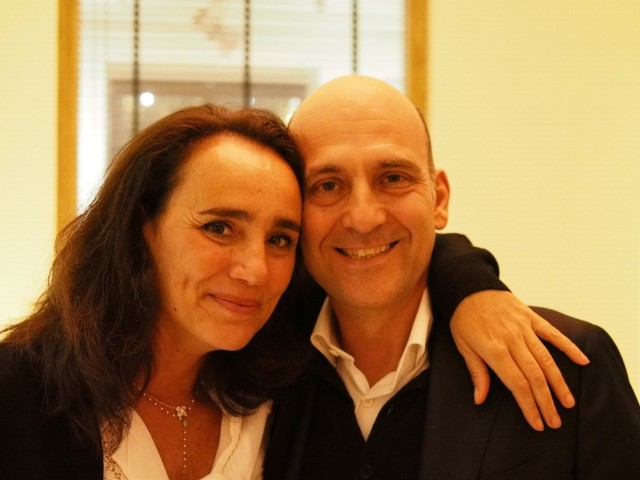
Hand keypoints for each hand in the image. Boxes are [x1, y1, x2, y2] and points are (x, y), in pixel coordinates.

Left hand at [450, 290, 588, 430]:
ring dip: (559, 383)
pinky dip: (569, 347)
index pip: (517, 384)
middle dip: (546, 402)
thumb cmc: (463, 318)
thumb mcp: (463, 346)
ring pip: (547, 359)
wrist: (469, 286)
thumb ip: (476, 372)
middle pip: (535, 376)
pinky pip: (553, 334)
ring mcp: (524, 327)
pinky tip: (583, 361)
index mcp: (494, 349)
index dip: (529, 405)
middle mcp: (512, 339)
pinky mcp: (531, 317)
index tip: (537, 422)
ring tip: (568, 402)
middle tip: (556, 421)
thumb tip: (480, 399)